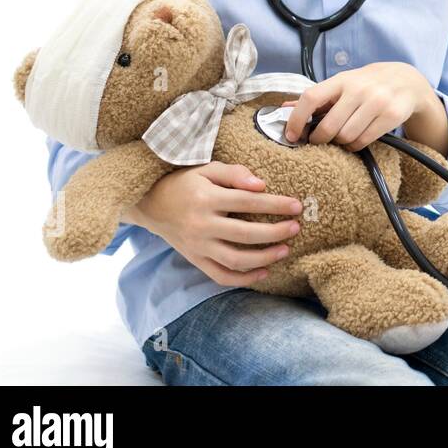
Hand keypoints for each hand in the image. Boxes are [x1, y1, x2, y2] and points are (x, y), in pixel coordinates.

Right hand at [125, 163, 302, 286]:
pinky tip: (264, 272)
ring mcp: (197, 246)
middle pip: (245, 234)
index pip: (248, 202)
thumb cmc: (185, 183)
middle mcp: (201, 225)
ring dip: (264, 258)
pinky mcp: (195, 260)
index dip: (275, 205)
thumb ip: (234, 173)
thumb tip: (261, 185)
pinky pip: (220, 276)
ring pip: (234, 260)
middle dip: (275, 233)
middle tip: (295, 227)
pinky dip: (243, 279)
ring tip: (285, 250)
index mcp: (206, 199)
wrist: (150, 204)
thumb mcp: (207, 169)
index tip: (297, 206)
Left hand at [281, 61, 439, 151]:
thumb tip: (284, 108)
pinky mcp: (391, 115)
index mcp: (341, 79)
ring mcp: (377, 102)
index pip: (311, 97)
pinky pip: (364, 140)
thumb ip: (316, 97)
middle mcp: (359, 89)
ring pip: (346, 136)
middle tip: (319, 141)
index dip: (297, 119)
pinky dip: (355, 145)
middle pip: (329, 126)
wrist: (406, 80)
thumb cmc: (367, 84)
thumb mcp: (342, 84)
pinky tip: (356, 139)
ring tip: (341, 138)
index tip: (292, 135)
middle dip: (320, 139)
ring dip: (339, 143)